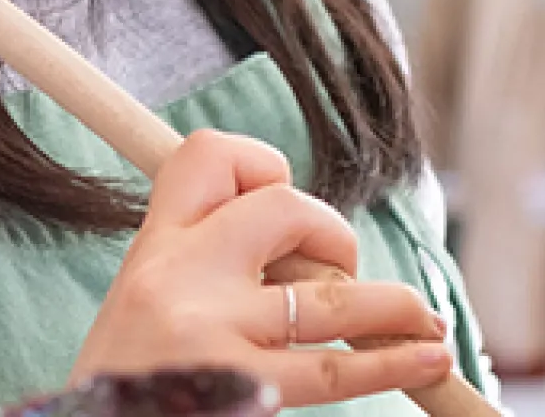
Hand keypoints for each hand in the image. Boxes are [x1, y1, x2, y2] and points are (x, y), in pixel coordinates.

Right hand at [72, 131, 450, 407]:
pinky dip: (392, 362)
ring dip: (392, 306)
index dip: (259, 166)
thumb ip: (195, 271)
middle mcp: (179, 278)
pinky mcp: (238, 387)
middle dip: (332, 236)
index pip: (208, 157)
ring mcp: (209, 332)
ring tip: (423, 320)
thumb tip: (285, 253)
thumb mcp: (136, 310)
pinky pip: (333, 369)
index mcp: (152, 251)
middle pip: (282, 208)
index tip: (276, 202)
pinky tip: (424, 358)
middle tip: (335, 277)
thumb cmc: (121, 387)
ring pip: (327, 296)